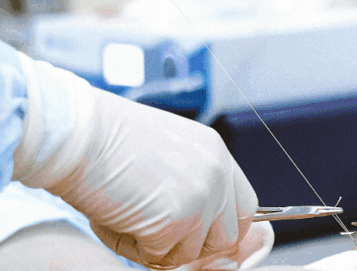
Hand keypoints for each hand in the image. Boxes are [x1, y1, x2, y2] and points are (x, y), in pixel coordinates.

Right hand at [12, 56, 257, 268]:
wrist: (77, 132)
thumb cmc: (106, 141)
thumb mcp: (165, 154)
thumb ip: (189, 183)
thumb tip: (194, 227)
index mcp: (216, 152)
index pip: (244, 206)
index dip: (219, 228)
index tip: (195, 236)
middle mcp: (218, 173)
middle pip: (228, 236)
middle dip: (193, 246)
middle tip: (157, 237)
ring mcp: (203, 197)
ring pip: (192, 253)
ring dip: (158, 248)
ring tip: (125, 218)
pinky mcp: (178, 221)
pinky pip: (160, 257)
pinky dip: (133, 248)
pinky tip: (114, 219)